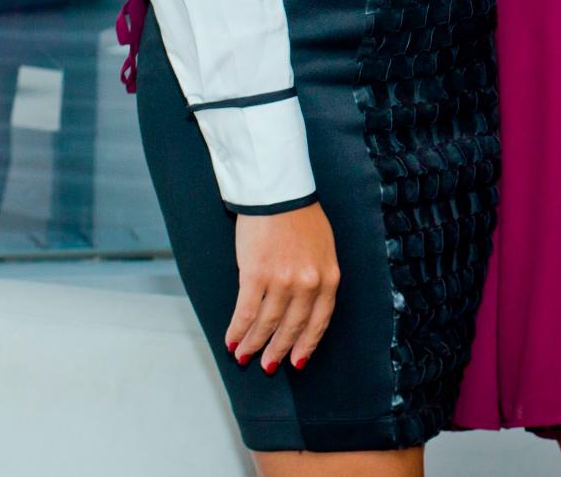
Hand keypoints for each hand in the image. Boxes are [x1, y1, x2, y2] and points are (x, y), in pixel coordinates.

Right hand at [228, 203, 339, 373]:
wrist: (279, 195)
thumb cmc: (302, 220)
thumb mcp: (324, 251)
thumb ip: (318, 279)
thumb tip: (304, 309)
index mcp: (329, 277)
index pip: (320, 321)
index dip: (307, 344)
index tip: (298, 361)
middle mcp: (309, 283)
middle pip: (293, 327)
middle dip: (279, 351)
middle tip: (267, 365)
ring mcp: (282, 280)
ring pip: (267, 324)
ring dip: (254, 344)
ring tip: (244, 356)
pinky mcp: (256, 275)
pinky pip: (246, 312)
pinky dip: (237, 330)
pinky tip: (231, 340)